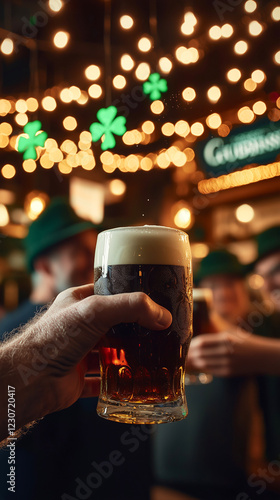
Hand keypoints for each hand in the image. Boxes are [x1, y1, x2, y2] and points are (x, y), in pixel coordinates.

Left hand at [0, 285, 171, 440]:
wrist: (29, 379)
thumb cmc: (54, 338)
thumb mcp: (95, 310)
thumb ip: (131, 307)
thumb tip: (163, 316)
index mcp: (79, 302)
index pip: (110, 294)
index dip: (132, 296)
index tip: (155, 303)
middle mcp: (79, 327)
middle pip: (115, 325)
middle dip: (136, 330)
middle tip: (161, 332)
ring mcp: (79, 353)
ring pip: (111, 353)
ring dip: (130, 357)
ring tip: (156, 357)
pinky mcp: (79, 379)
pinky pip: (104, 382)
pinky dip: (119, 384)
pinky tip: (137, 383)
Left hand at [187, 329, 258, 376]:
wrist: (260, 356)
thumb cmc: (244, 341)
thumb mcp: (231, 330)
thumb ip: (218, 323)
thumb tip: (206, 314)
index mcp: (226, 338)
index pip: (203, 342)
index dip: (192, 344)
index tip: (186, 343)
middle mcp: (226, 351)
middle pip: (201, 353)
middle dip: (190, 354)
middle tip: (183, 353)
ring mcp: (227, 363)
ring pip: (204, 363)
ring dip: (194, 361)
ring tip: (188, 359)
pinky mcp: (228, 372)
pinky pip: (210, 370)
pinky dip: (202, 367)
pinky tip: (198, 364)